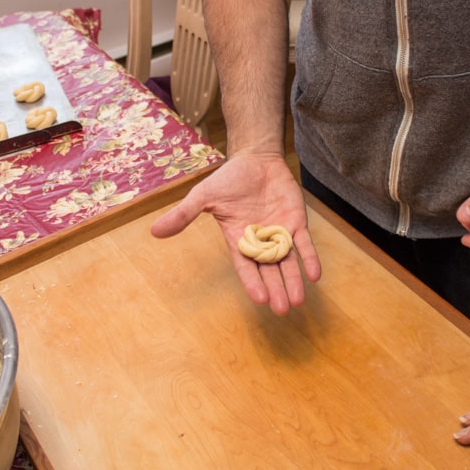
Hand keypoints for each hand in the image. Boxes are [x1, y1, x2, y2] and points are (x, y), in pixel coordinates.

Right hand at [151, 152, 320, 314]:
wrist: (255, 158)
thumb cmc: (228, 179)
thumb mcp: (203, 196)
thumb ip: (183, 215)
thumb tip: (155, 231)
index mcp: (238, 239)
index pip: (245, 265)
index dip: (253, 282)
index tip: (260, 300)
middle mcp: (260, 241)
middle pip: (269, 270)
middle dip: (275, 289)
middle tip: (281, 310)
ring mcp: (279, 233)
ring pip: (288, 262)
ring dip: (293, 281)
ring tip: (298, 301)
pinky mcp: (296, 222)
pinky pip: (304, 244)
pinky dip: (309, 259)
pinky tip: (315, 275)